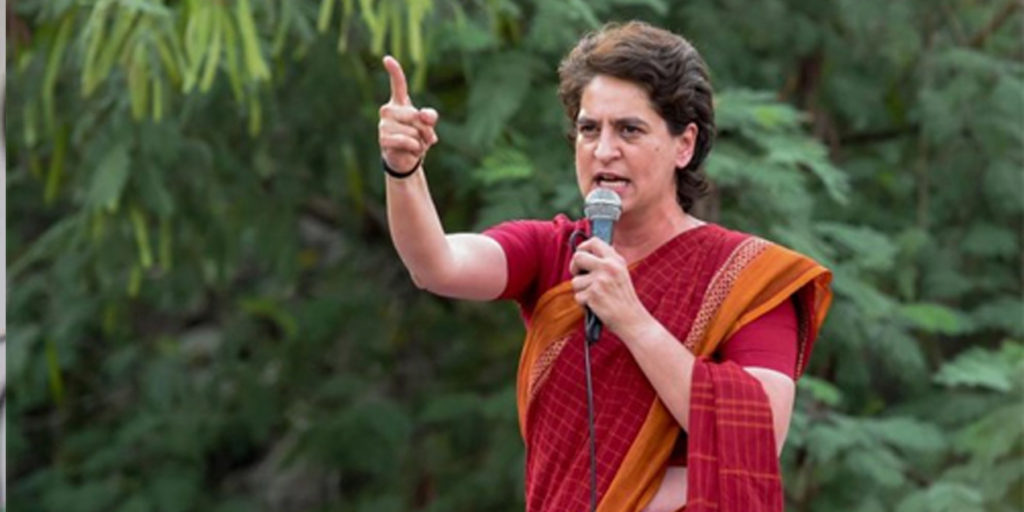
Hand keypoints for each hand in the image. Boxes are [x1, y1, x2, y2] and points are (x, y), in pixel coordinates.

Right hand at [379, 55, 438, 172]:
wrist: (407, 160)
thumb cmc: (417, 138)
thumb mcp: (428, 126)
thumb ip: (430, 117)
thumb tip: (423, 115)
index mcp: (399, 104)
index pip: (398, 84)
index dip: (394, 71)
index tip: (387, 58)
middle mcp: (388, 111)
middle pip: (415, 114)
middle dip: (425, 129)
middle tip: (422, 137)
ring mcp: (384, 124)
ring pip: (413, 130)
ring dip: (420, 141)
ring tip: (414, 145)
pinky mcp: (383, 138)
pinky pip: (407, 140)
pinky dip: (414, 148)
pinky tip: (409, 150)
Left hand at [569, 237, 650, 338]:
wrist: (633, 320)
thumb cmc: (623, 298)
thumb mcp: (621, 273)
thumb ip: (606, 262)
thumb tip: (583, 252)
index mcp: (616, 260)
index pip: (593, 241)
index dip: (582, 248)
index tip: (581, 257)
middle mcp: (608, 267)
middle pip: (578, 257)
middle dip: (574, 268)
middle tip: (580, 276)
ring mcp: (600, 280)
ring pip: (575, 280)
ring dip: (581, 290)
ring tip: (596, 296)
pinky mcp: (593, 295)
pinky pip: (577, 296)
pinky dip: (584, 303)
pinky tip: (596, 305)